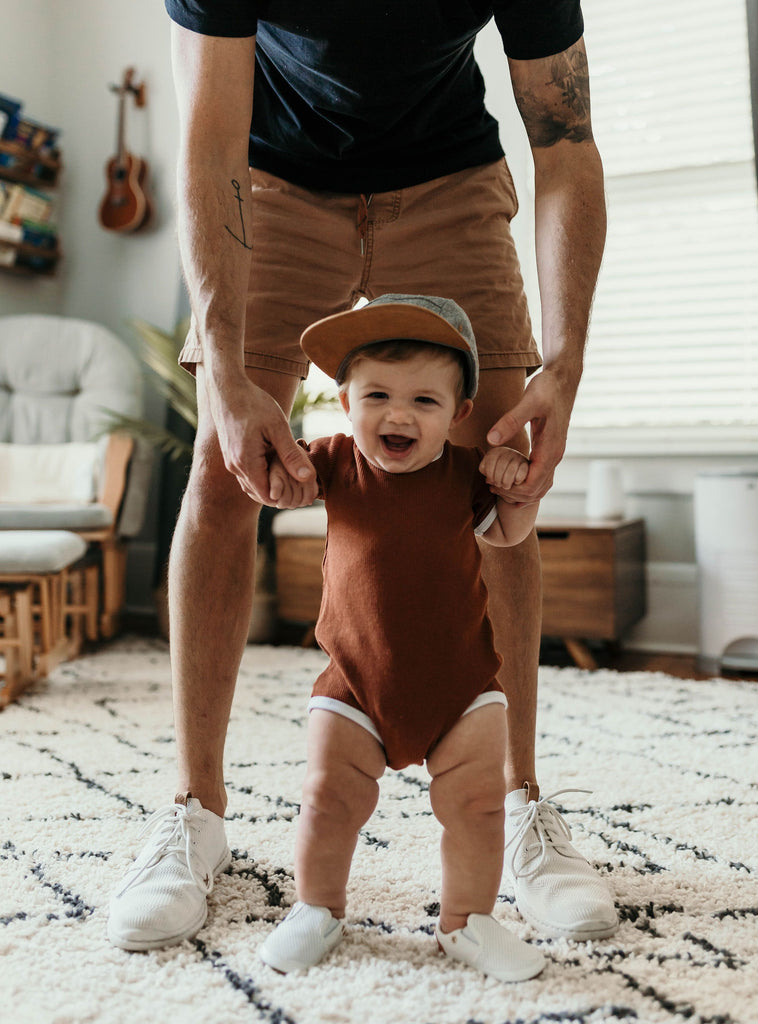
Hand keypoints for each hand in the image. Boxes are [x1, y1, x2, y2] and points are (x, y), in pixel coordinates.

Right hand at [206, 373, 317, 505]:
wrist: (227, 389)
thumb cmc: (253, 403)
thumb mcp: (278, 427)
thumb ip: (291, 455)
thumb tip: (308, 478)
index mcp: (246, 462)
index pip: (268, 496)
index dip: (287, 495)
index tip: (302, 484)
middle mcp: (235, 467)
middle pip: (261, 495)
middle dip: (281, 490)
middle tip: (299, 476)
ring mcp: (231, 463)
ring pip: (254, 486)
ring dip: (271, 482)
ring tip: (290, 467)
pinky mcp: (231, 457)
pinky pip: (248, 476)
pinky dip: (263, 474)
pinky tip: (276, 461)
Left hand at [486, 367, 574, 503]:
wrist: (563, 380)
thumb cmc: (547, 389)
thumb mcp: (528, 402)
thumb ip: (510, 421)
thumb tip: (491, 440)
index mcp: (550, 450)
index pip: (532, 485)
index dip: (512, 490)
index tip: (493, 483)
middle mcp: (554, 456)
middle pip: (536, 491)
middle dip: (513, 494)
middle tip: (491, 487)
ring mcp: (553, 454)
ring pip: (540, 486)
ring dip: (520, 492)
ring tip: (497, 486)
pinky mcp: (549, 449)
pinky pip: (539, 475)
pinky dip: (525, 483)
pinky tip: (510, 479)